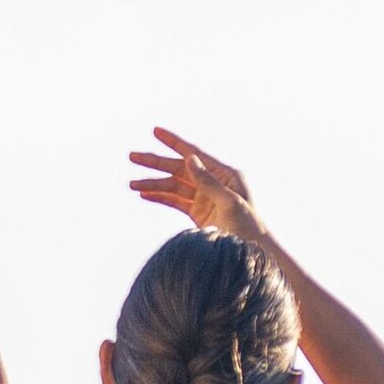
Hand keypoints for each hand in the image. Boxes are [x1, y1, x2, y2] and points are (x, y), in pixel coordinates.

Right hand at [126, 127, 260, 242]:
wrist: (253, 252)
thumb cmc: (248, 226)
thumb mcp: (230, 203)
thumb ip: (209, 182)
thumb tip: (191, 159)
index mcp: (224, 174)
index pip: (194, 154)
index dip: (173, 142)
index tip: (156, 131)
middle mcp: (213, 183)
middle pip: (178, 168)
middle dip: (155, 163)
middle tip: (132, 156)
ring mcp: (204, 198)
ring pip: (173, 186)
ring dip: (153, 183)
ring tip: (131, 183)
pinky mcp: (198, 213)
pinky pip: (175, 201)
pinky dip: (159, 198)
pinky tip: (144, 194)